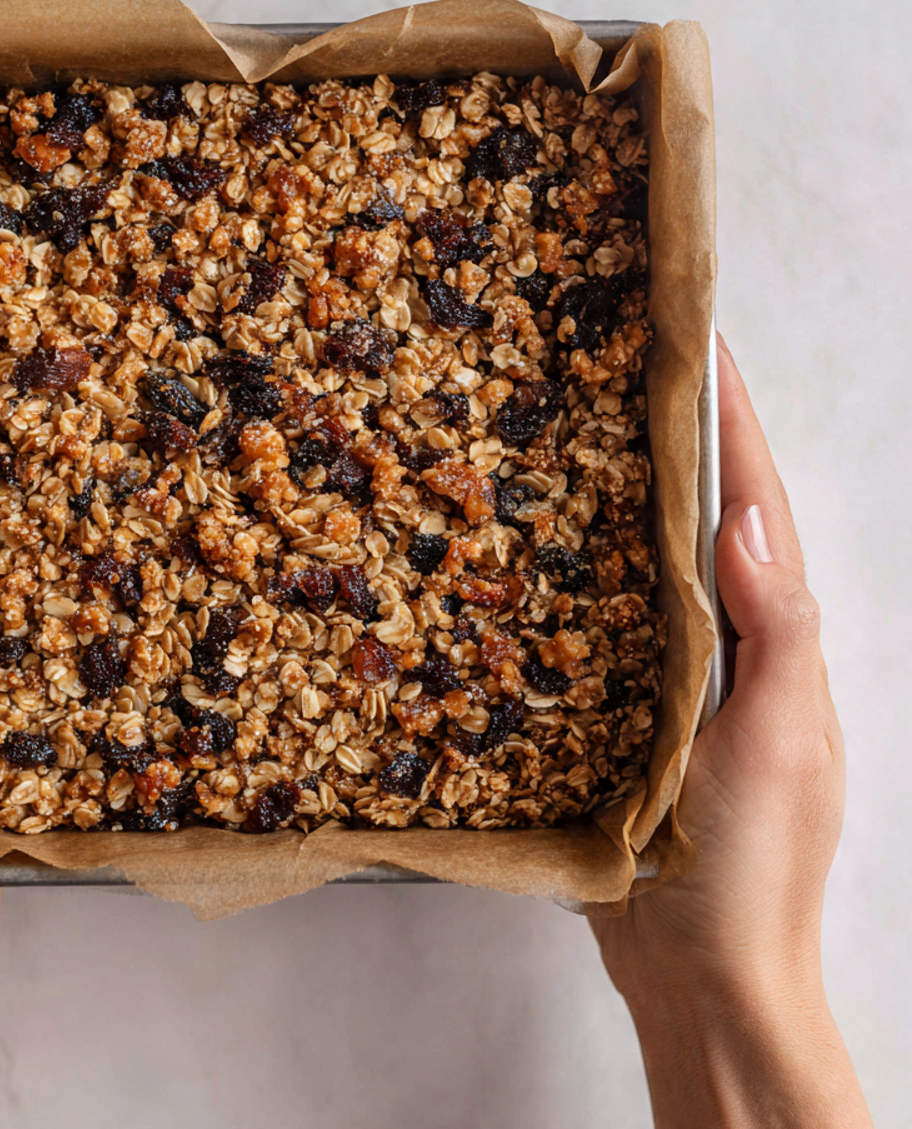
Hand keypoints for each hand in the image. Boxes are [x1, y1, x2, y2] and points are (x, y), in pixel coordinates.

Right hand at [589, 335, 869, 1126]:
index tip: (698, 341)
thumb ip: (773, 633)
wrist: (708, 979)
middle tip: (620, 369)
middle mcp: (733, 650)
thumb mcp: (778, 745)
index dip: (731, 424)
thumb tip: (744, 515)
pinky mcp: (626, 717)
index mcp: (779, 644)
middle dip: (675, 443)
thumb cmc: (752, 866)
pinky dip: (584, 578)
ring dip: (626, 502)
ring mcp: (680, 684)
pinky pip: (608, 629)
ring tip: (577, 433)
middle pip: (704, 525)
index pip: (754, 509)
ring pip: (651, 570)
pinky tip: (541, 553)